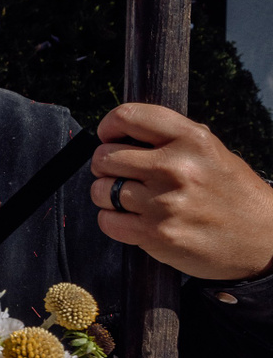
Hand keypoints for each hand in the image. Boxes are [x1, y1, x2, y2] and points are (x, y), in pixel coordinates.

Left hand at [91, 104, 272, 280]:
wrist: (264, 241)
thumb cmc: (233, 194)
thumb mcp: (213, 153)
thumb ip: (172, 139)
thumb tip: (125, 130)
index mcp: (192, 139)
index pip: (128, 116)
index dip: (109, 126)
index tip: (109, 136)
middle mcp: (176, 167)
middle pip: (105, 156)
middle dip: (107, 166)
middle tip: (123, 174)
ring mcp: (164, 202)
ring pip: (100, 190)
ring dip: (108, 195)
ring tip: (132, 200)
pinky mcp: (156, 235)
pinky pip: (107, 221)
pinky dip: (113, 221)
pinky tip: (133, 220)